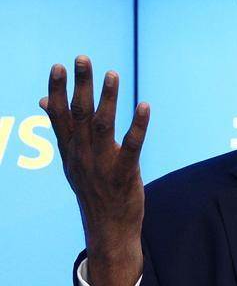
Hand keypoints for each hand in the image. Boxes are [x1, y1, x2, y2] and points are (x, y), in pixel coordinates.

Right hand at [39, 55, 148, 285]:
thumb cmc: (92, 186)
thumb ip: (62, 128)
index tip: (58, 66)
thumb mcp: (72, 158)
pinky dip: (138, 125)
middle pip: (79, 114)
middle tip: (82, 58)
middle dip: (80, 85)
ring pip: (102, 126)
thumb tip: (44, 100)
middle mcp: (82, 154)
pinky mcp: (124, 173)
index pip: (59, 115)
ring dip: (107, 98)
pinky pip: (132, 146)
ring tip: (112, 73)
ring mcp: (102, 164)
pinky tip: (144, 105)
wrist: (108, 227)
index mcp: (70, 149)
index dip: (57, 90)